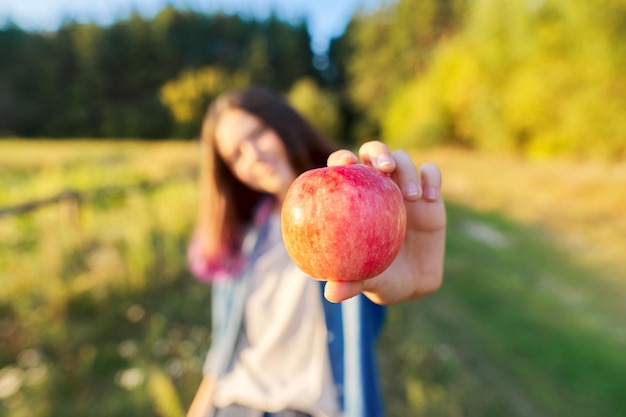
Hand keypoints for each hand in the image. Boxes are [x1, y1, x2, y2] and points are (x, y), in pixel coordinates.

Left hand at [323, 141, 445, 303]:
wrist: (411, 283)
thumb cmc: (378, 278)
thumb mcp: (365, 282)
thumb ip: (349, 284)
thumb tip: (330, 293)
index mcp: (353, 199)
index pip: (343, 168)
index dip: (342, 160)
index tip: (345, 164)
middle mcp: (377, 187)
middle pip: (374, 153)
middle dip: (377, 152)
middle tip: (383, 168)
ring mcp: (404, 188)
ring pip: (403, 160)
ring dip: (407, 169)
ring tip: (411, 196)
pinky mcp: (430, 196)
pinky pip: (431, 174)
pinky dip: (431, 178)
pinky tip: (430, 197)